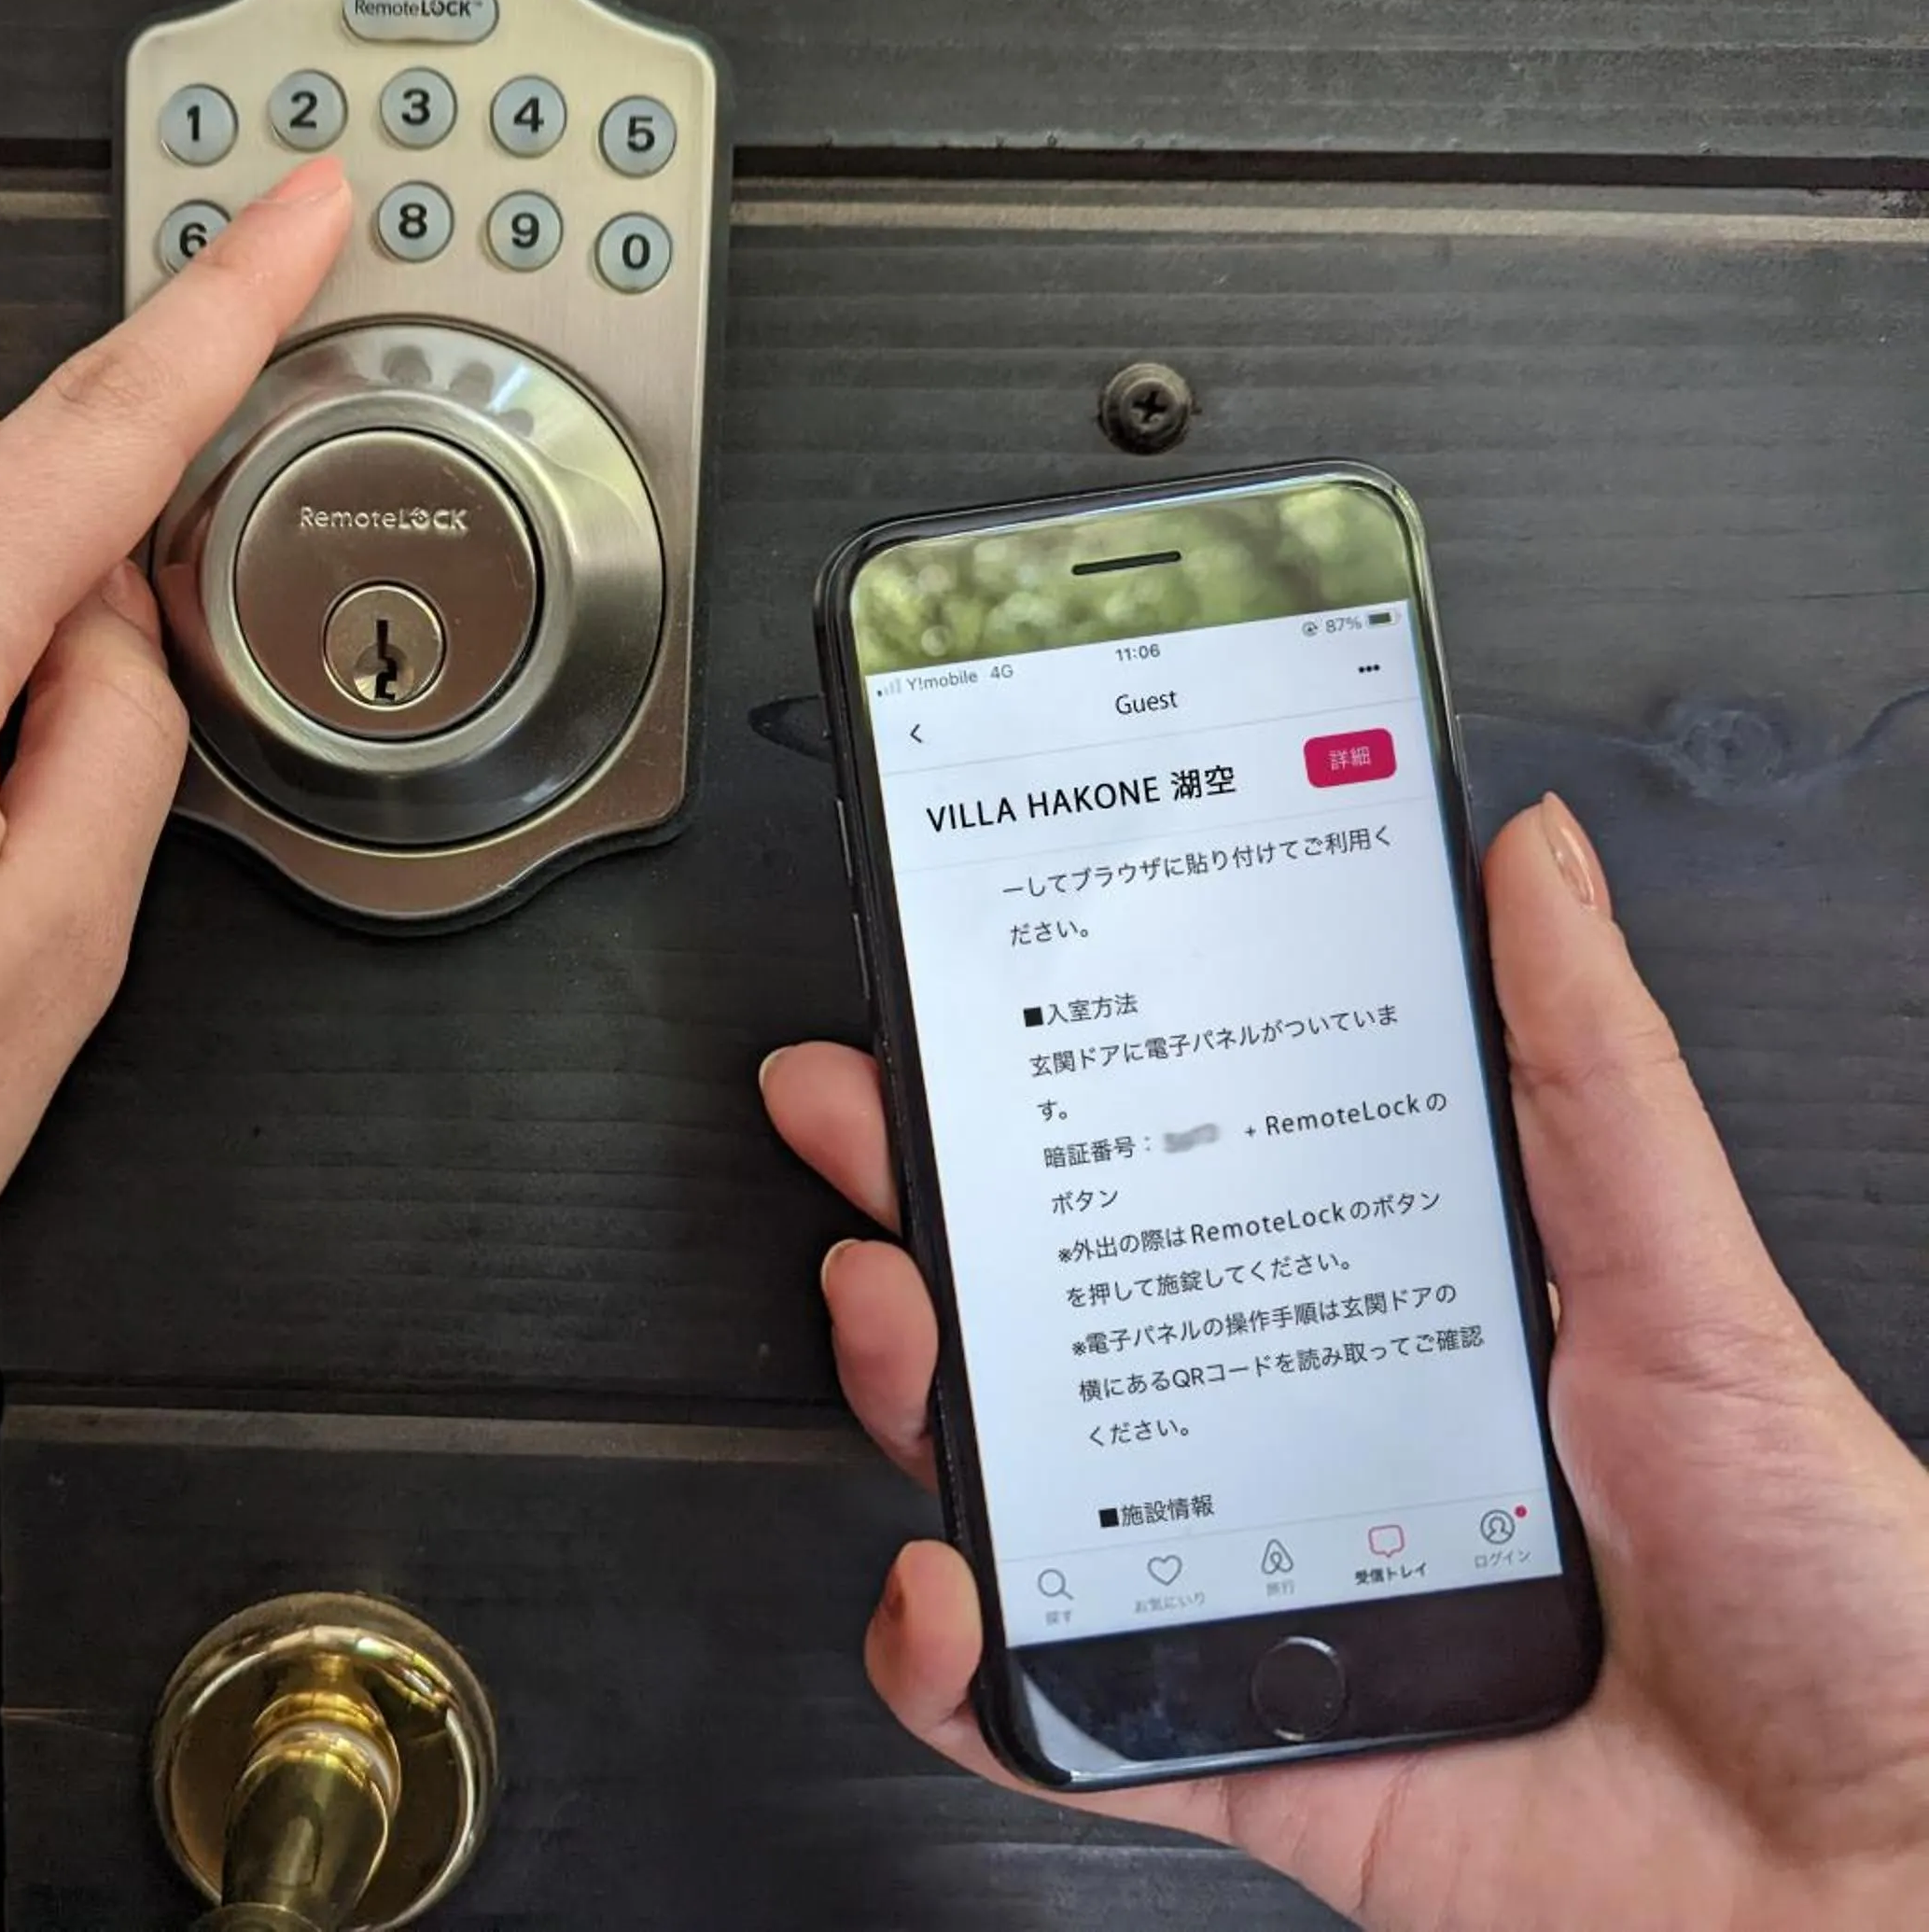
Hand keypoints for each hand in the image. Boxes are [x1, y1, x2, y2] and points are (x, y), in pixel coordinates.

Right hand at [762, 796, 1928, 1928]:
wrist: (1873, 1874)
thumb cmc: (1837, 1593)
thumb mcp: (1697, 1290)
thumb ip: (1593, 1079)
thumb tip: (1538, 866)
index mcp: (1393, 1326)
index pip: (1183, 1184)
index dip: (1057, 1094)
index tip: (973, 1008)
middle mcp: (1303, 1452)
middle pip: (1065, 1323)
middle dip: (933, 1213)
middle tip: (868, 1126)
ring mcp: (1256, 1600)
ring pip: (1025, 1494)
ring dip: (914, 1402)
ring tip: (897, 1325)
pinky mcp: (1239, 1749)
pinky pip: (1047, 1719)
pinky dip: (953, 1670)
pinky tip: (944, 1589)